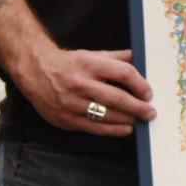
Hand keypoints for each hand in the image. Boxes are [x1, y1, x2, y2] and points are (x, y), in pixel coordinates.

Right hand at [15, 47, 154, 136]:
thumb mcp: (91, 54)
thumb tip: (138, 57)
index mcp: (90, 64)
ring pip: (107, 116)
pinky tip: (124, 129)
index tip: (148, 93)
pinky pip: (94, 128)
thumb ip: (115, 58)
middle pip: (117, 98)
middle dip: (138, 108)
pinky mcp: (66, 119)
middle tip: (150, 112)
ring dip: (127, 120)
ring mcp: (72, 103)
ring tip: (139, 121)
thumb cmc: (67, 64)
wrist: (35, 71)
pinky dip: (113, 130)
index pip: (122, 73)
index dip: (139, 84)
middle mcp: (81, 83)